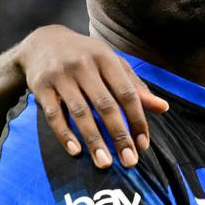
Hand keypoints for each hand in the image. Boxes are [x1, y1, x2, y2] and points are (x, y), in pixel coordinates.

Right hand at [18, 25, 168, 168]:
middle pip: (105, 105)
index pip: (127, 93)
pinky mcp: (41, 86)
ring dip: (94, 140)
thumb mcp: (112, 64)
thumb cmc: (86, 57)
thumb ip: (135, 87)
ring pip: (80, 113)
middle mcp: (84, 65)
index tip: (143, 145)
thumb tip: (163, 108)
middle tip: (129, 161)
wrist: (43, 42)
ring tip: (105, 163)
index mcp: (106, 58)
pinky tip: (76, 151)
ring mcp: (61, 75)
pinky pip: (54, 114)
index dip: (137, 120)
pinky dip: (65, 134)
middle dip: (119, 135)